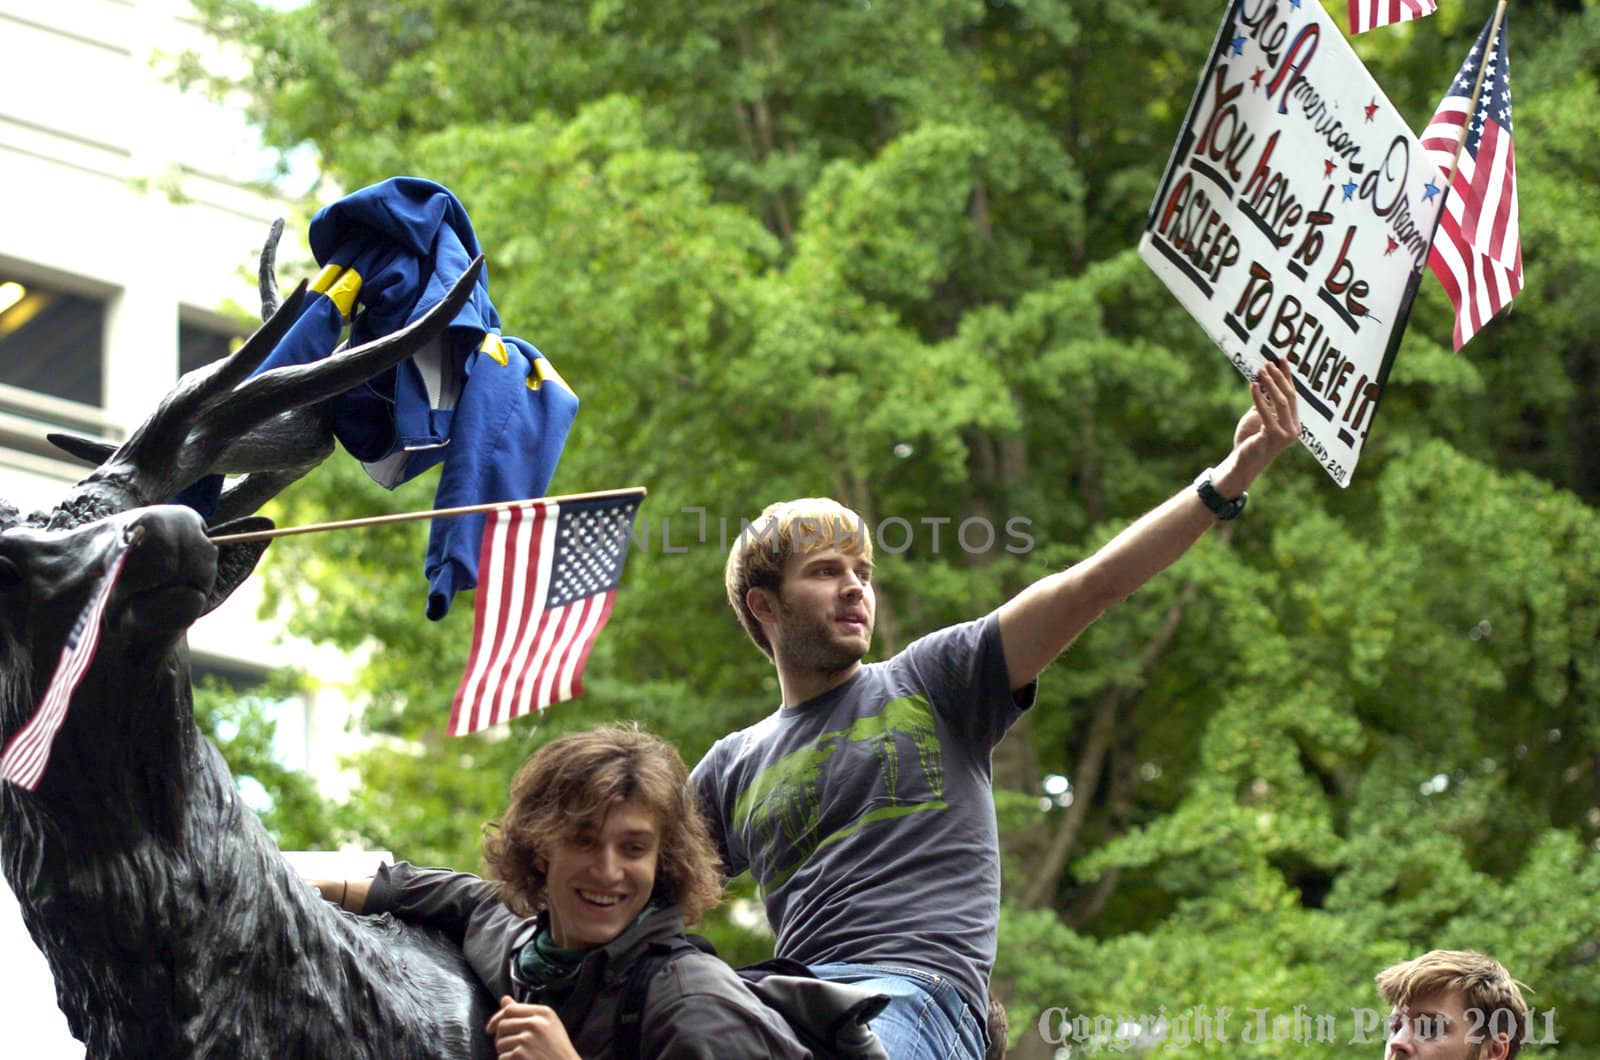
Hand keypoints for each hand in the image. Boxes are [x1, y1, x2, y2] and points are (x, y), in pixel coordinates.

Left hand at [485, 996, 579, 1059]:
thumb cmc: (556, 1049)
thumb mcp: (547, 1025)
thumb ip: (524, 1012)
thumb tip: (504, 999)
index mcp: (543, 1013)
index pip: (510, 1009)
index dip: (496, 1018)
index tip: (490, 1028)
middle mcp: (535, 1023)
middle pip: (502, 1025)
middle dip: (500, 1038)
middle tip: (509, 1047)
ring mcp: (527, 1039)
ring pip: (500, 1043)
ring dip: (504, 1052)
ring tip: (519, 1056)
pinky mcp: (520, 1054)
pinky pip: (502, 1057)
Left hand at [1215, 360, 1299, 495]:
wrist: (1243, 463)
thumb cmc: (1250, 440)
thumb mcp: (1258, 417)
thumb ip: (1264, 401)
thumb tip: (1263, 379)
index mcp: (1294, 423)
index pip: (1293, 395)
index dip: (1288, 377)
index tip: (1282, 360)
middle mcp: (1294, 428)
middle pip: (1289, 396)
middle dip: (1280, 378)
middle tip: (1270, 363)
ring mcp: (1286, 433)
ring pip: (1282, 402)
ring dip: (1271, 384)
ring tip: (1262, 370)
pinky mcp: (1274, 436)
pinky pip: (1266, 413)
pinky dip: (1259, 398)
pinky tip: (1253, 385)